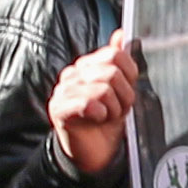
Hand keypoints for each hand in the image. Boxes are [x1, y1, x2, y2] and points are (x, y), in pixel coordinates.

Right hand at [47, 39, 139, 174]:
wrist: (95, 154)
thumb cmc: (107, 121)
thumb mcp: (121, 90)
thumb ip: (121, 62)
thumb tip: (122, 34)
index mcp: (87, 65)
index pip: (116, 55)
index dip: (129, 77)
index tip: (125, 93)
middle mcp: (73, 73)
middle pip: (112, 71)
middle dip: (123, 96)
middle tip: (117, 110)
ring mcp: (63, 90)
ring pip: (103, 89)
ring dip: (113, 109)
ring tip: (106, 117)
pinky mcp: (59, 109)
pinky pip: (88, 103)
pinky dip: (100, 114)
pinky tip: (96, 120)